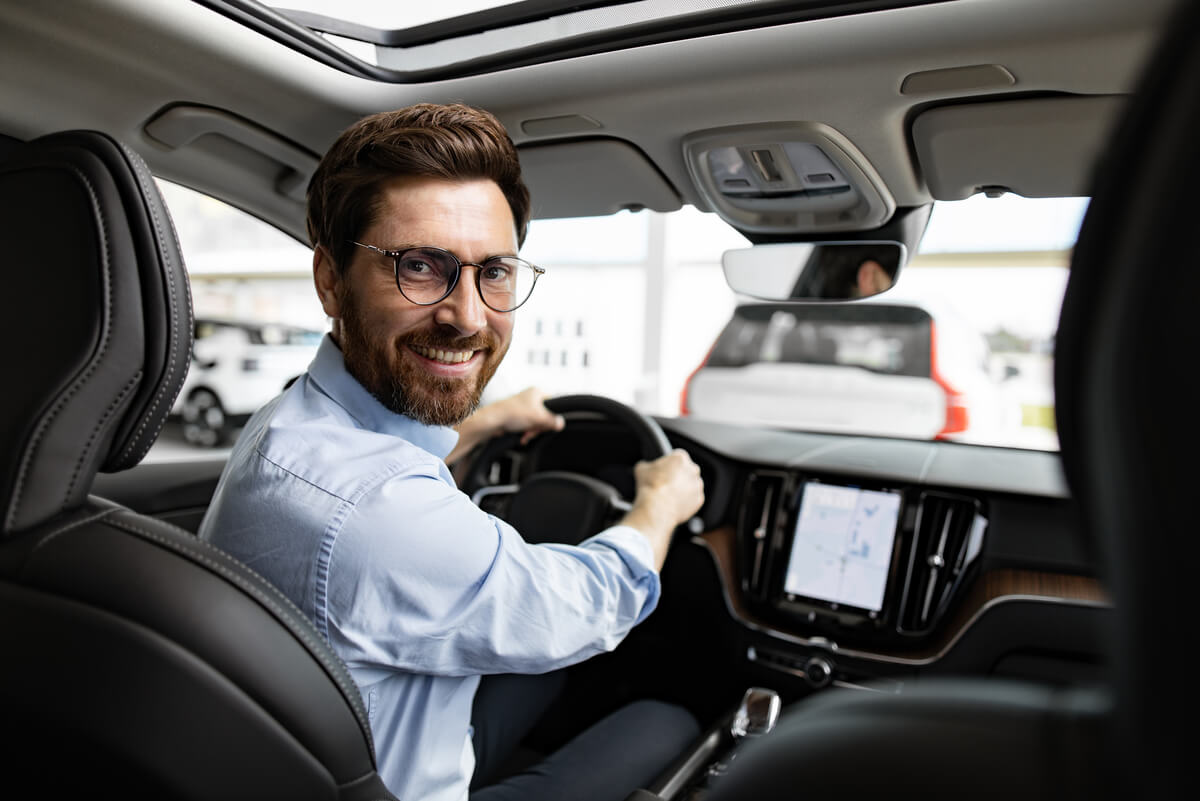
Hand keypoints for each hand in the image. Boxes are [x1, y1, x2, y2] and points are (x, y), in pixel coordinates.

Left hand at [447, 387, 564, 465]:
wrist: (492, 421)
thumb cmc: (511, 413)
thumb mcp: (538, 417)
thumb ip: (552, 421)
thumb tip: (561, 423)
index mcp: (537, 392)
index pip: (554, 404)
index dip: (552, 416)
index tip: (549, 424)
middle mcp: (530, 398)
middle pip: (545, 415)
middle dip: (539, 426)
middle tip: (534, 430)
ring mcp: (523, 407)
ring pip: (536, 422)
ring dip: (532, 431)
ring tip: (526, 434)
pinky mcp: (517, 416)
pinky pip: (527, 425)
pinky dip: (526, 432)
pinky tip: (522, 436)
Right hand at [621, 449, 705, 568]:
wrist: (654, 510)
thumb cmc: (646, 489)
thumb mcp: (640, 470)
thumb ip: (645, 466)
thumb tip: (642, 468)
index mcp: (679, 458)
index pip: (676, 457)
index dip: (668, 467)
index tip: (663, 475)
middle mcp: (692, 471)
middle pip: (686, 472)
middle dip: (677, 479)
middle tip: (664, 488)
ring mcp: (697, 487)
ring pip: (691, 487)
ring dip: (682, 493)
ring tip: (668, 501)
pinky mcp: (698, 502)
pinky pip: (692, 501)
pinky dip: (685, 505)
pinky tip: (673, 509)